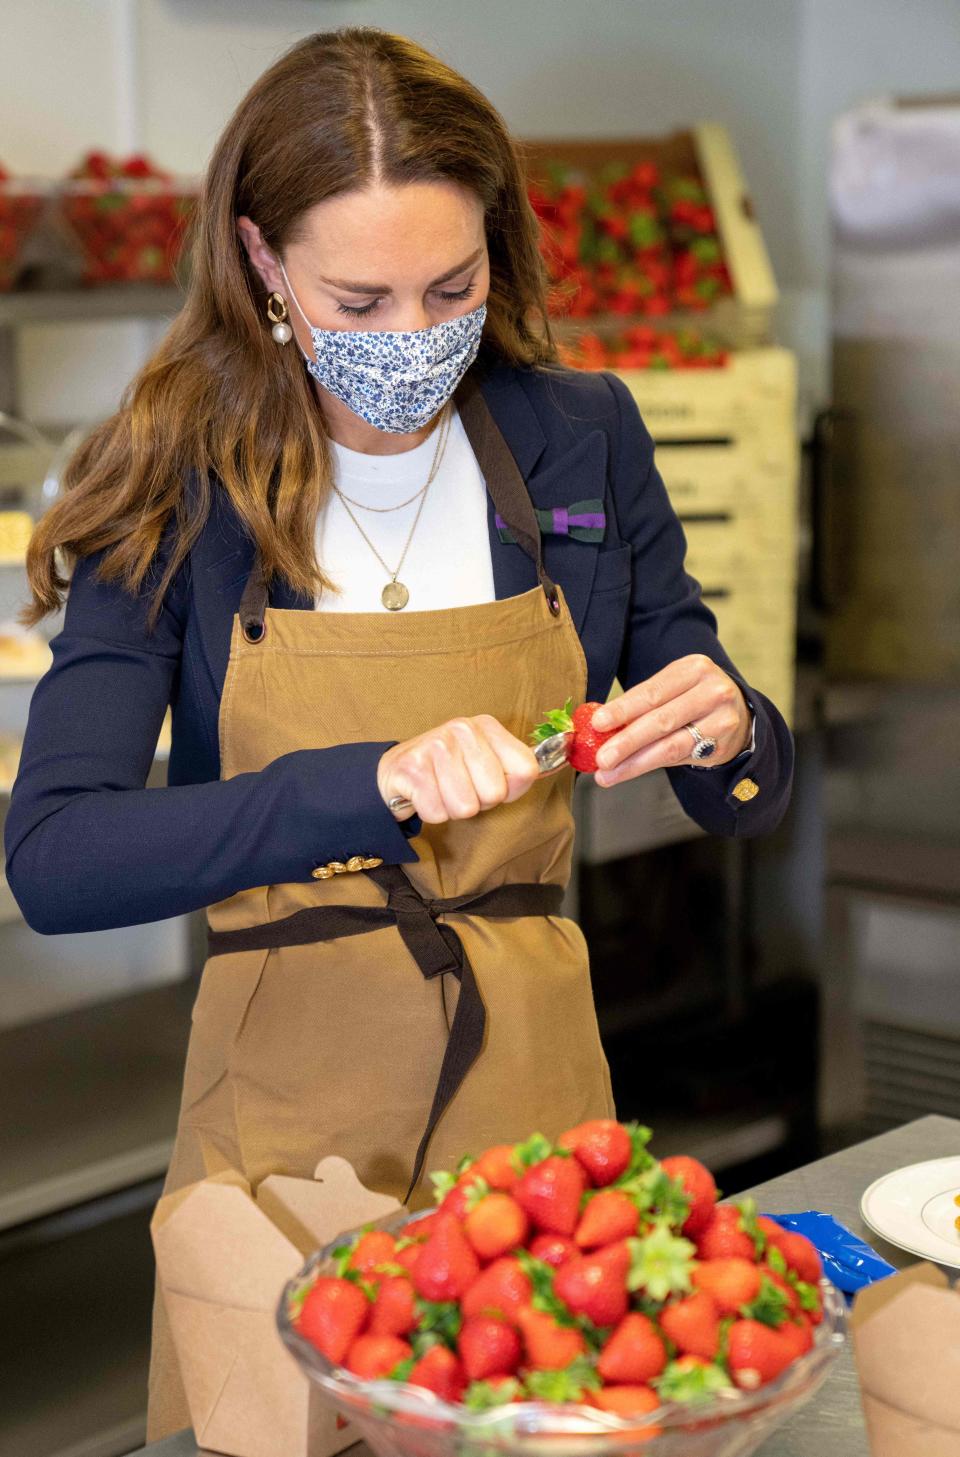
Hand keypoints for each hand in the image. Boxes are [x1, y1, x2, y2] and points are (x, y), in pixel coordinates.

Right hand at [377, 715, 539, 823]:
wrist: (395, 772)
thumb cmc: (449, 771)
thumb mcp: (486, 760)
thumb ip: (519, 768)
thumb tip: (560, 762)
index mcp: (486, 725)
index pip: (526, 771)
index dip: (511, 788)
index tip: (489, 781)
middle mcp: (462, 729)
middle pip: (495, 793)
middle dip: (478, 801)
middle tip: (460, 787)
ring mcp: (434, 746)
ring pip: (466, 807)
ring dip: (453, 808)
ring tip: (441, 790)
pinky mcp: (411, 769)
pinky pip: (438, 812)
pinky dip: (432, 812)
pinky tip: (425, 794)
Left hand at [589, 655, 751, 787]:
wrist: (737, 711)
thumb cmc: (692, 697)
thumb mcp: (673, 688)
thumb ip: (642, 703)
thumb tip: (599, 727)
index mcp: (693, 668)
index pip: (652, 692)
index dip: (623, 708)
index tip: (597, 723)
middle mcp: (712, 691)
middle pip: (661, 719)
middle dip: (626, 741)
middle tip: (601, 758)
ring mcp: (721, 720)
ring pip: (670, 744)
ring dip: (634, 761)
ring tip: (607, 773)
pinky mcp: (720, 745)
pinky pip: (679, 757)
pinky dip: (649, 764)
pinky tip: (629, 770)